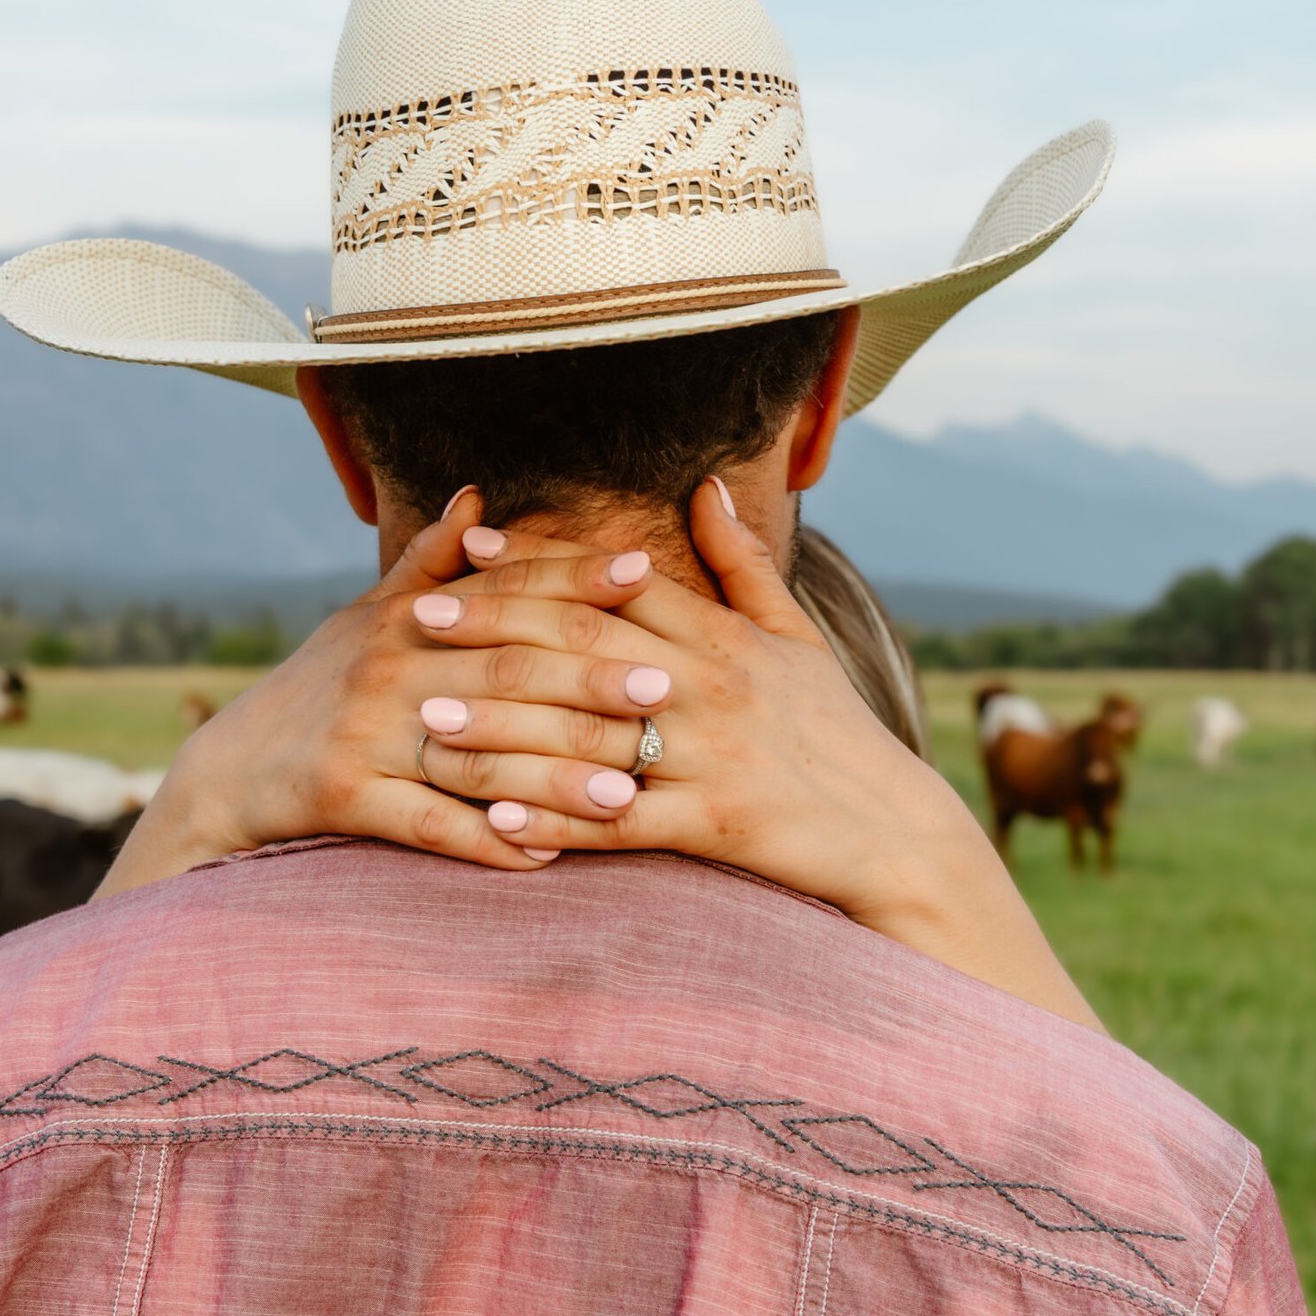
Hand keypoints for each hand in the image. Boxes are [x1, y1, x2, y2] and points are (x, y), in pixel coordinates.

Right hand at [95, 490, 669, 895]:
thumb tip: (475, 496)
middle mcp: (387, 666)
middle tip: (663, 689)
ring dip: (554, 776)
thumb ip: (430, 567)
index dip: (572, 577)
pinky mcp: (344, 797)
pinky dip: (487, 843)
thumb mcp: (364, 619)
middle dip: (587, 678)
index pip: (503, 591)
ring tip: (625, 792)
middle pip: (505, 669)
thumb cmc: (317, 690)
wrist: (227, 772)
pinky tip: (545, 858)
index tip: (644, 571)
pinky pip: (428, 824)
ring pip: (477, 752)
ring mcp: (365, 733)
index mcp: (405, 618)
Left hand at [413, 484, 1103, 1029]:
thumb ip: (742, 563)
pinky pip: (621, 824)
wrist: (895, 831)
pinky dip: (557, 820)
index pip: (617, 585)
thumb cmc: (836, 732)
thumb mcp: (796, 637)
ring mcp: (713, 756)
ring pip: (589, 735)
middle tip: (419, 623)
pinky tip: (496, 820)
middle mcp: (713, 685)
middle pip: (586, 645)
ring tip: (429, 724)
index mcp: (725, 636)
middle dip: (495, 630)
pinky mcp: (715, 826)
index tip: (470, 551)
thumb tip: (703, 485)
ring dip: (502, 730)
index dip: (539, 565)